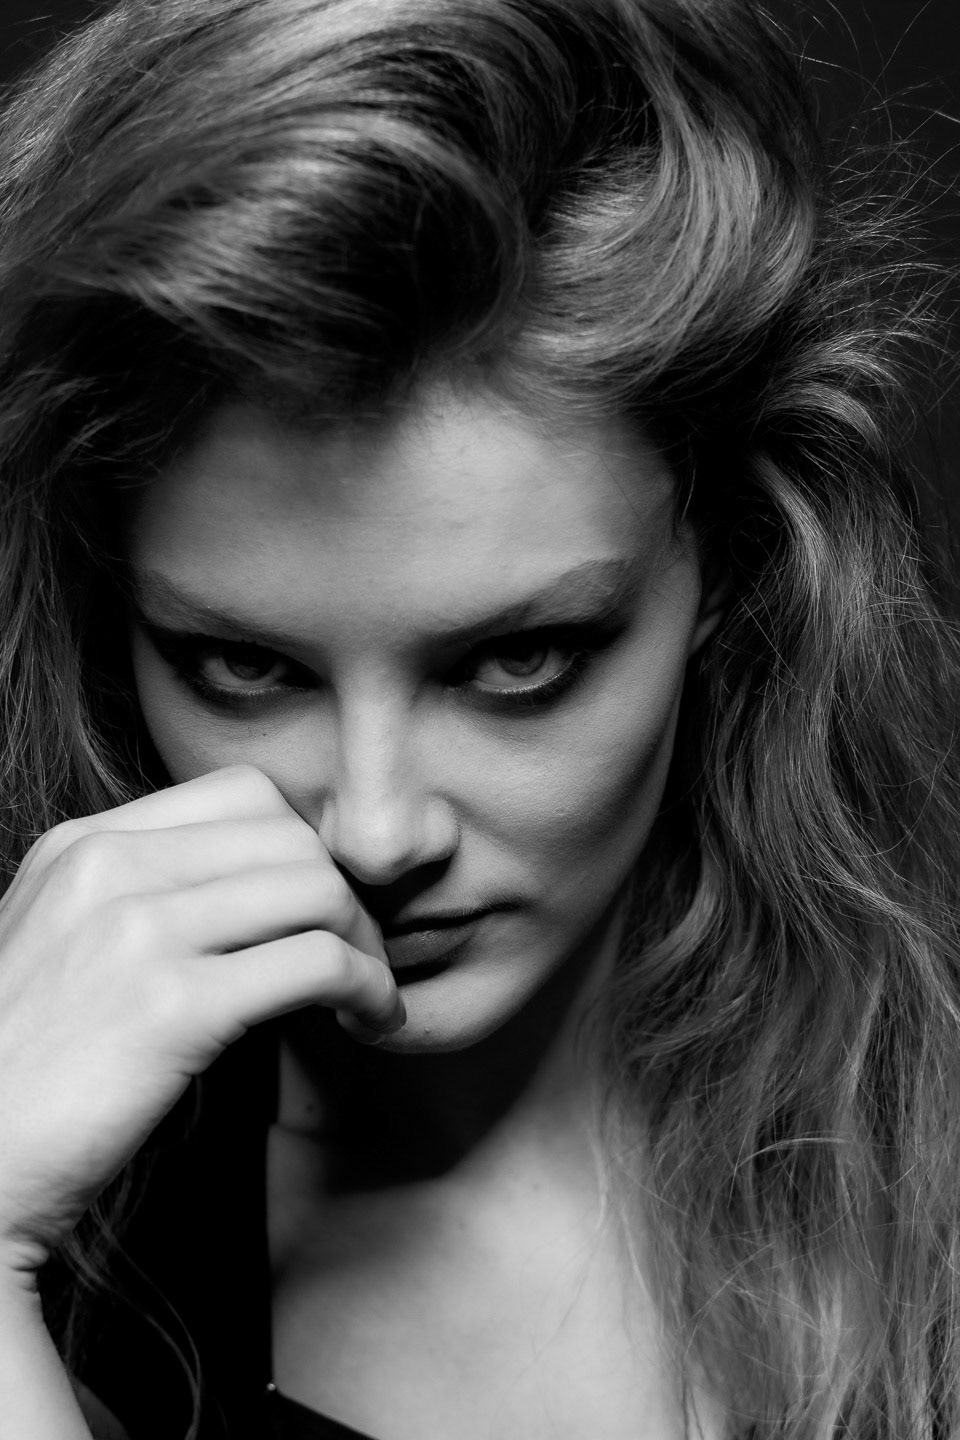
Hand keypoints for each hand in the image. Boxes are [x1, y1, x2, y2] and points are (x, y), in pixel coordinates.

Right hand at [0, 764, 402, 1275]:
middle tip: (358, 955)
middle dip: (345, 894)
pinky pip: (318, 962)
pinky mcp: (173, 1005)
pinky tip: (369, 1020)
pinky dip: (368, 988)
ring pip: (317, 887)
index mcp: (83, 845)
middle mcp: (108, 867)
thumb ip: (144, 897)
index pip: (244, 795)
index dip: (303, 848)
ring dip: (365, 943)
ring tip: (367, 993)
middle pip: (291, 835)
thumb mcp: (66, 944)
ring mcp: (138, 929)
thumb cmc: (29, 1075)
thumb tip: (265, 892)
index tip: (319, 907)